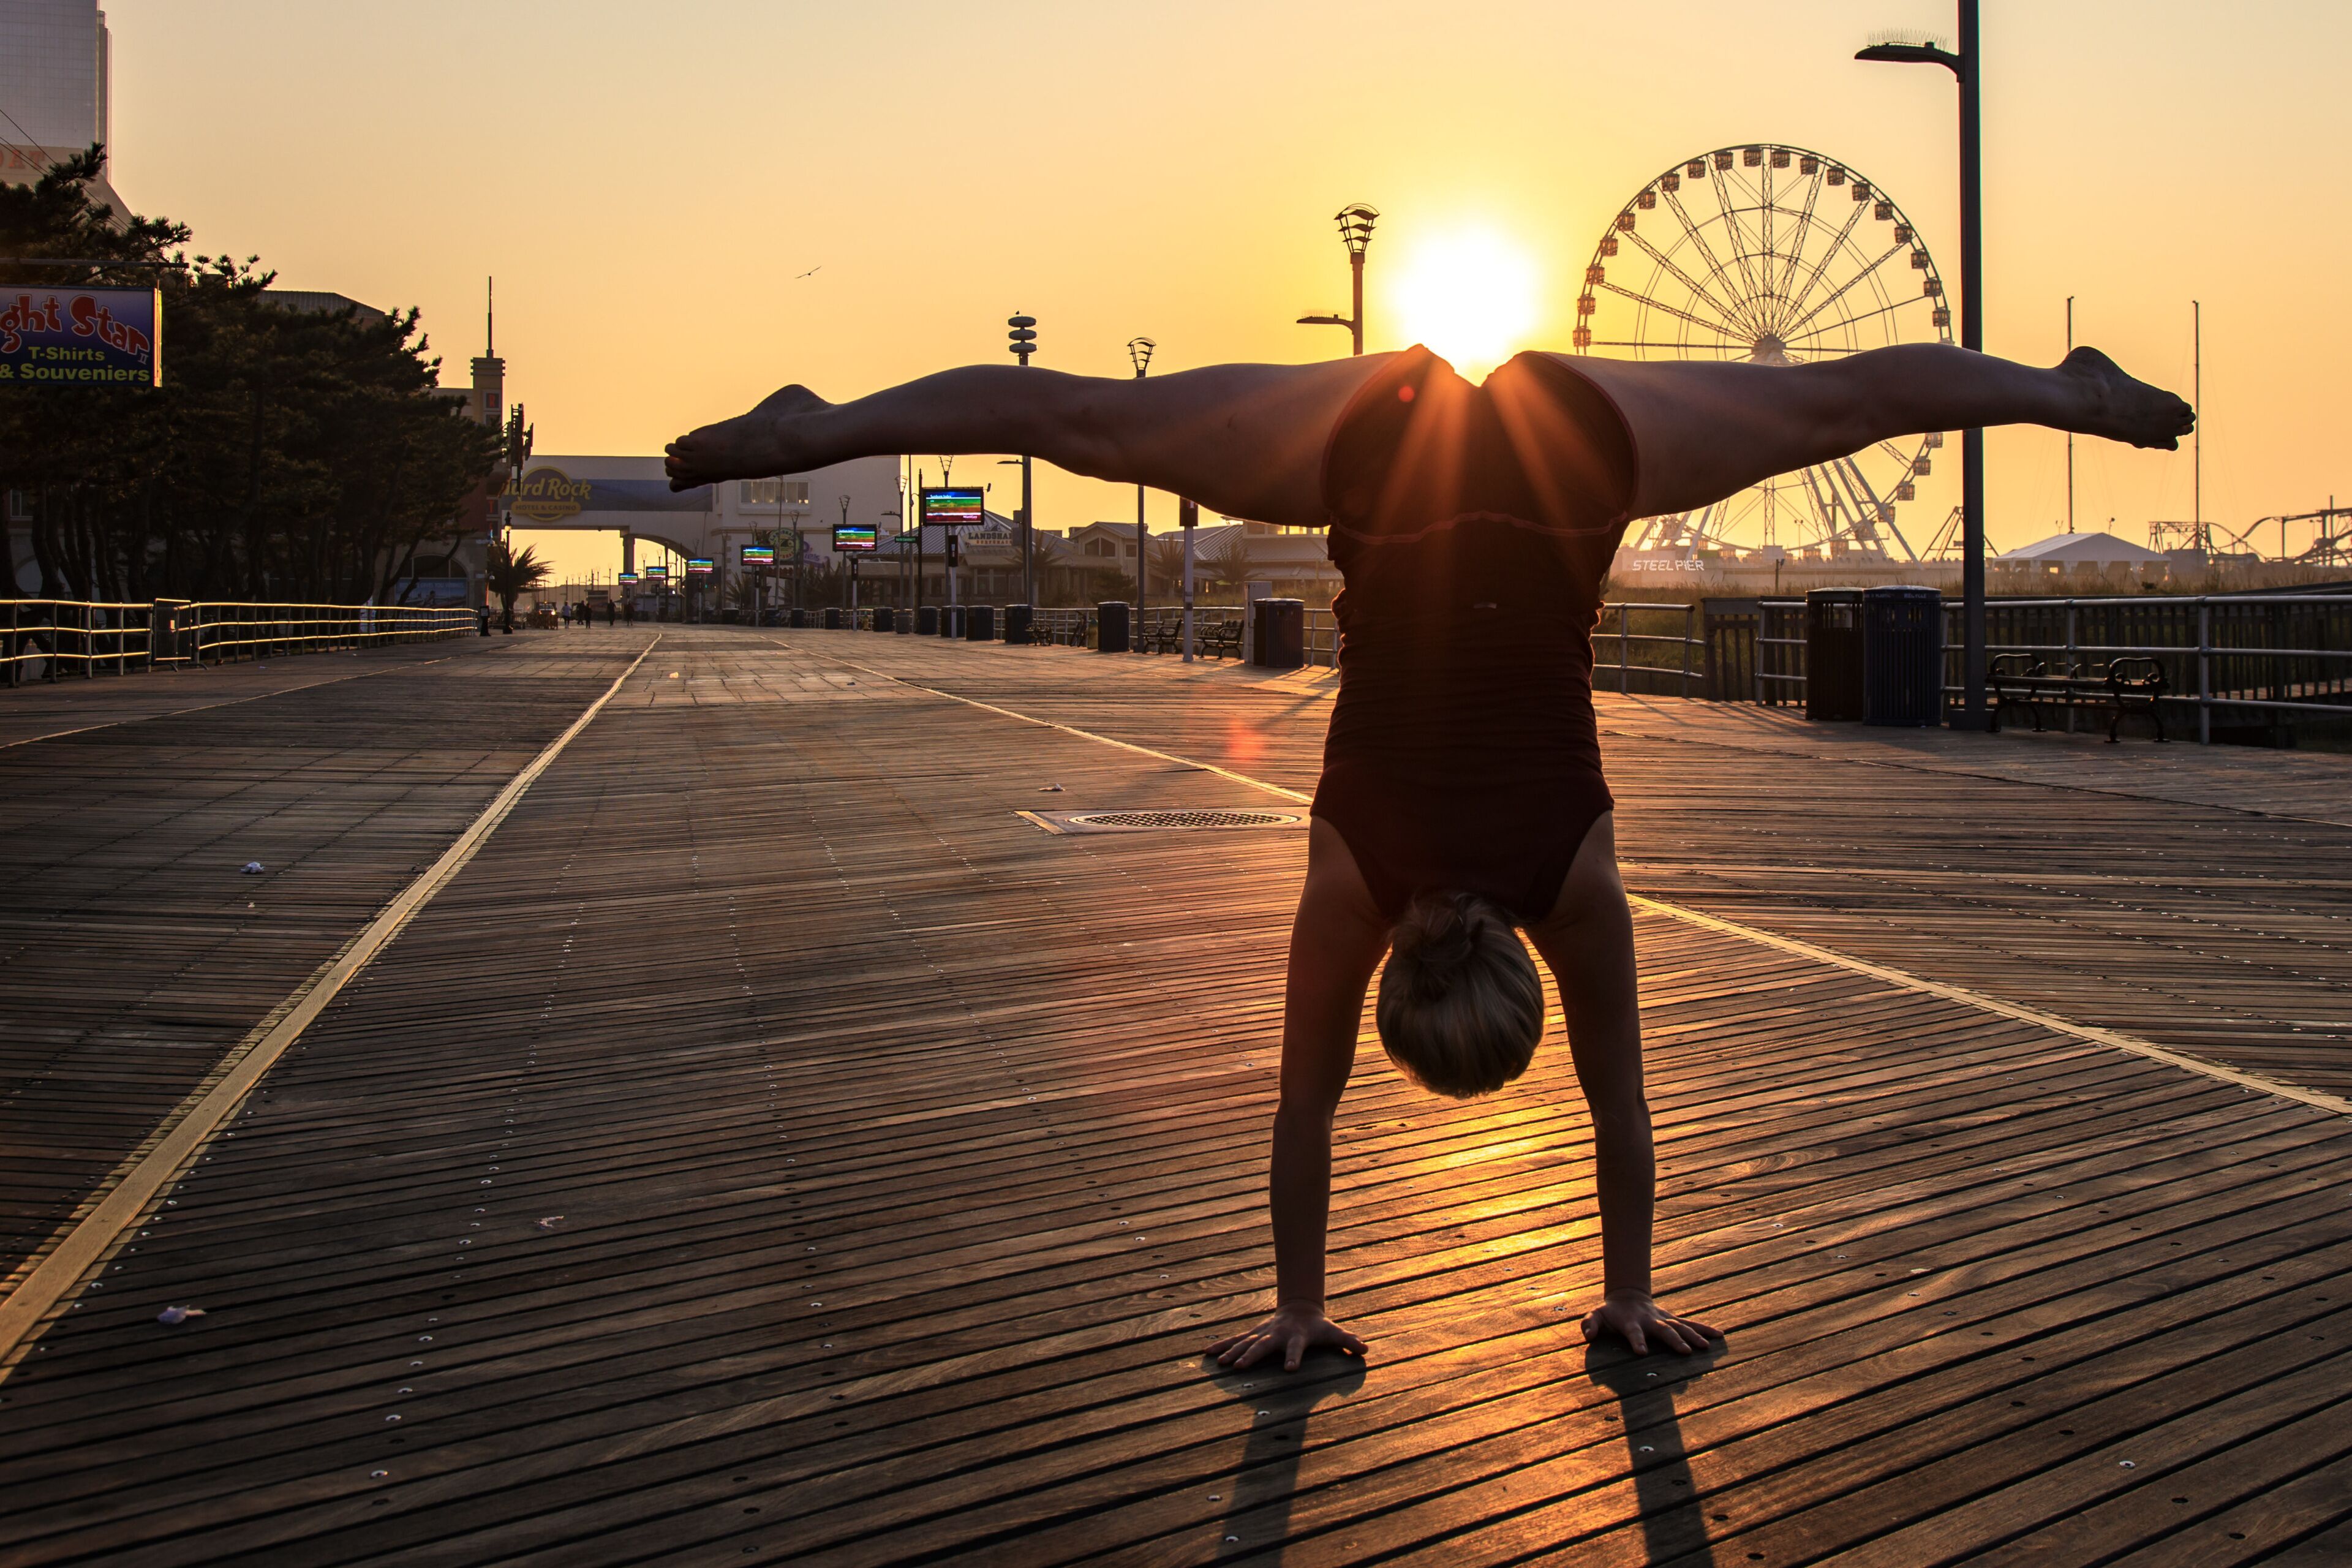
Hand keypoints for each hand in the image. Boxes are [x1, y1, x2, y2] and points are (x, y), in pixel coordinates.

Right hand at [1208, 1304, 1366, 1371]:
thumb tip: (1365, 1349)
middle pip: (1262, 1345)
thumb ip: (1348, 1341)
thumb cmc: (1319, 1326)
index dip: (1293, 1357)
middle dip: (1250, 1355)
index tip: (1289, 1369)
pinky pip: (1236, 1340)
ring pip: (1244, 1342)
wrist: (1300, 1307)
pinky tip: (1207, 1353)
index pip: (1296, 1348)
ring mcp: (1263, 1333)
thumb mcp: (1334, 1333)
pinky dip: (1222, 1345)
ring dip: (1231, 1351)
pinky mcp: (1254, 1334)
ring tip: (1219, 1363)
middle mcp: (1276, 1334)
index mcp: (1296, 1336)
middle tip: (1239, 1366)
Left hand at [1580, 1290, 1722, 1354]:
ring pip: (1680, 1326)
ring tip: (1706, 1347)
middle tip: (1684, 1352)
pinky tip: (1719, 1336)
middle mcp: (1650, 1320)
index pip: (1633, 1332)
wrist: (1628, 1297)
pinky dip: (1704, 1329)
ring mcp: (1663, 1319)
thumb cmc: (1610, 1312)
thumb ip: (1590, 1324)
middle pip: (1663, 1330)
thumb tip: (1587, 1335)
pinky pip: (1690, 1324)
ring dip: (1693, 1336)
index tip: (1641, 1352)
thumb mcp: (1596, 1315)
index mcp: (1631, 1322)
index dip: (1636, 1341)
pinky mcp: (1673, 1320)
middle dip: (1673, 1340)